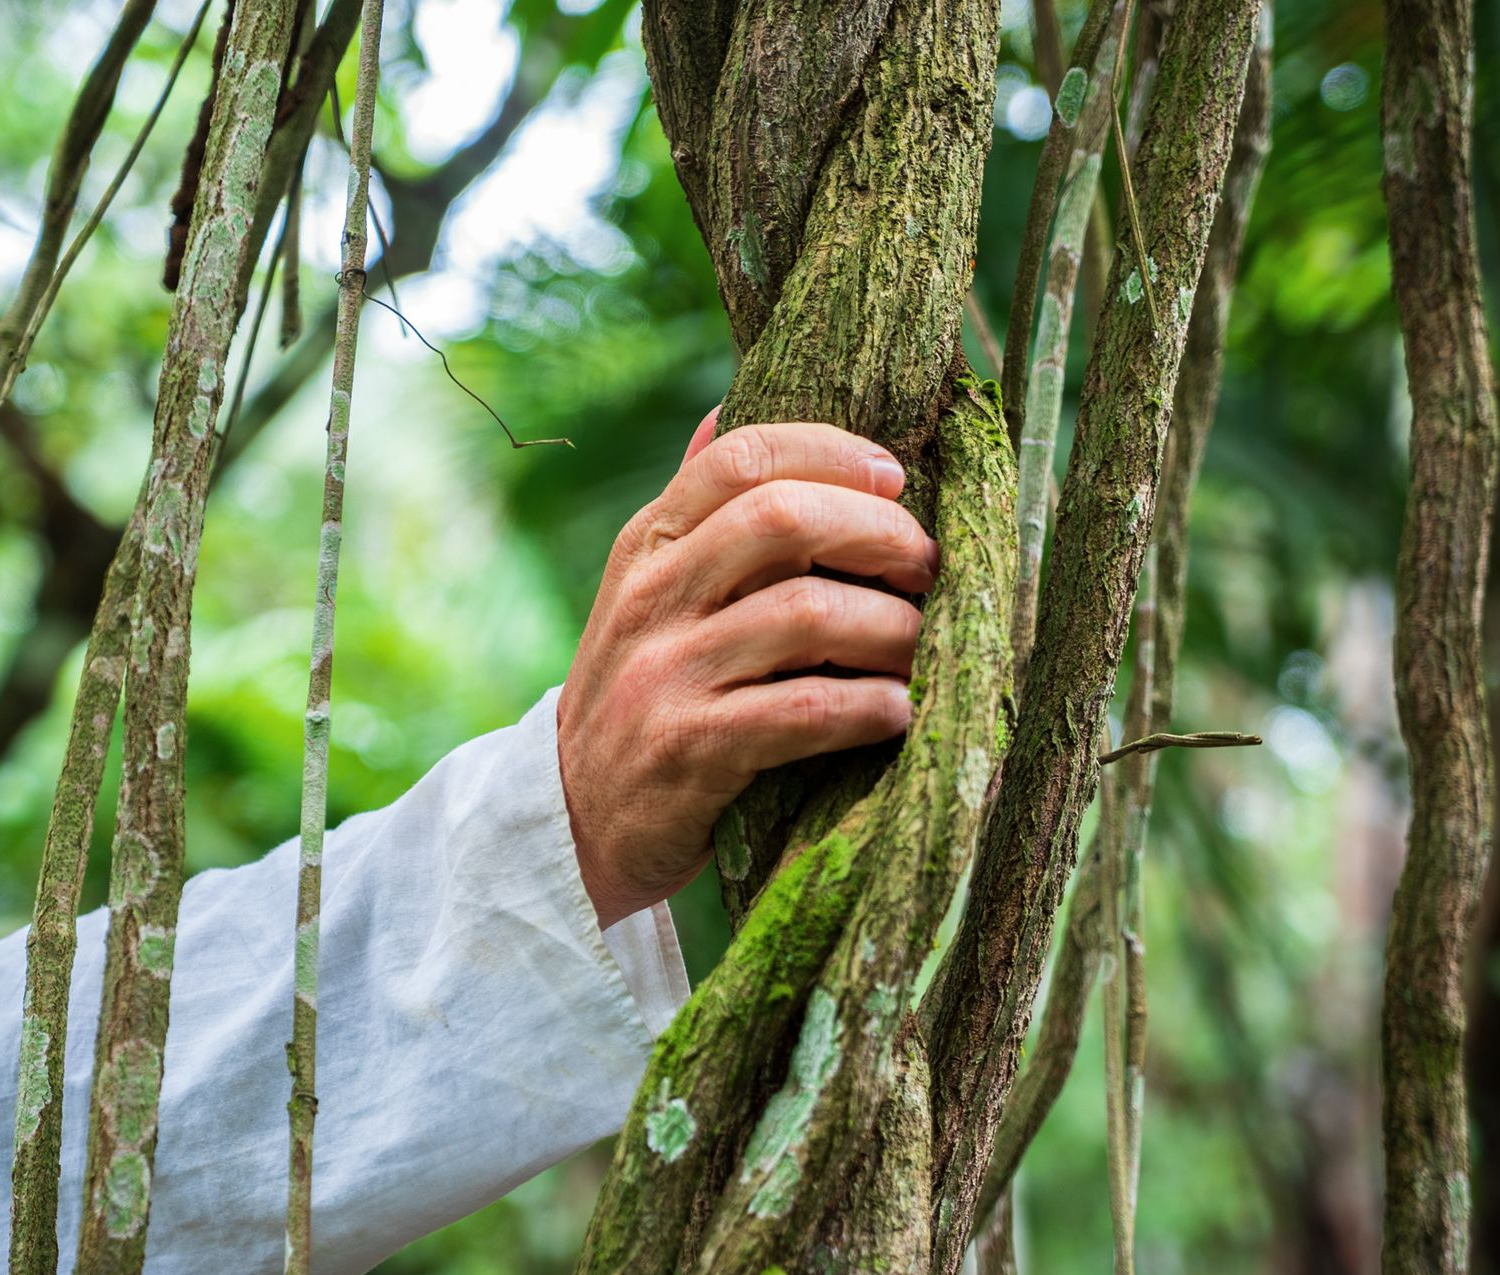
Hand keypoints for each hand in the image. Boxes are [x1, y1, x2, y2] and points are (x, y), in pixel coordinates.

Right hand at [557, 411, 937, 927]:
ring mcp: (665, 673)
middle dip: (878, 533)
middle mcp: (651, 596)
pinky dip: (871, 707)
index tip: (896, 478)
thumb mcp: (648, 588)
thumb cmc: (645, 688)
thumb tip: (729, 402)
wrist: (577, 814)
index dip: (832, 453)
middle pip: (780, 519)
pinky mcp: (689, 750)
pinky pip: (805, 712)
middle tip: (927, 567)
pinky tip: (899, 710)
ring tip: (923, 647)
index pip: (741, 457)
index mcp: (648, 542)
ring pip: (806, 615)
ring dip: (891, 629)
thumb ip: (695, 509)